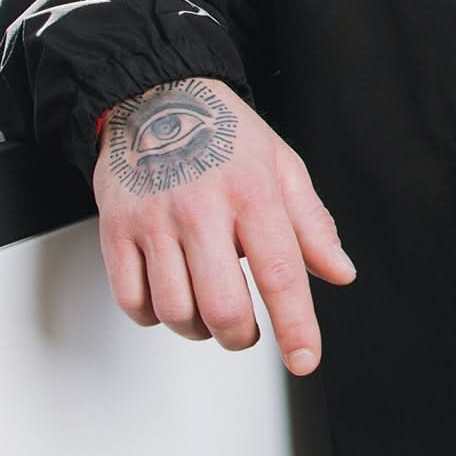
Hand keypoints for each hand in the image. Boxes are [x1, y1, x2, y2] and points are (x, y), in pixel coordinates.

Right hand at [92, 77, 355, 375]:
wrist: (153, 95)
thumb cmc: (224, 135)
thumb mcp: (283, 167)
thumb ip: (312, 225)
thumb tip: (340, 273)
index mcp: (252, 192)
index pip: (280, 273)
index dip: (295, 326)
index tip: (303, 359)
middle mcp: (200, 208)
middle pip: (222, 307)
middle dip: (241, 336)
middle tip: (247, 329)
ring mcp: (153, 221)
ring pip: (175, 312)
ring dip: (198, 329)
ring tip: (209, 310)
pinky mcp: (116, 230)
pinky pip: (132, 301)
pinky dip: (153, 317)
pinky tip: (171, 297)